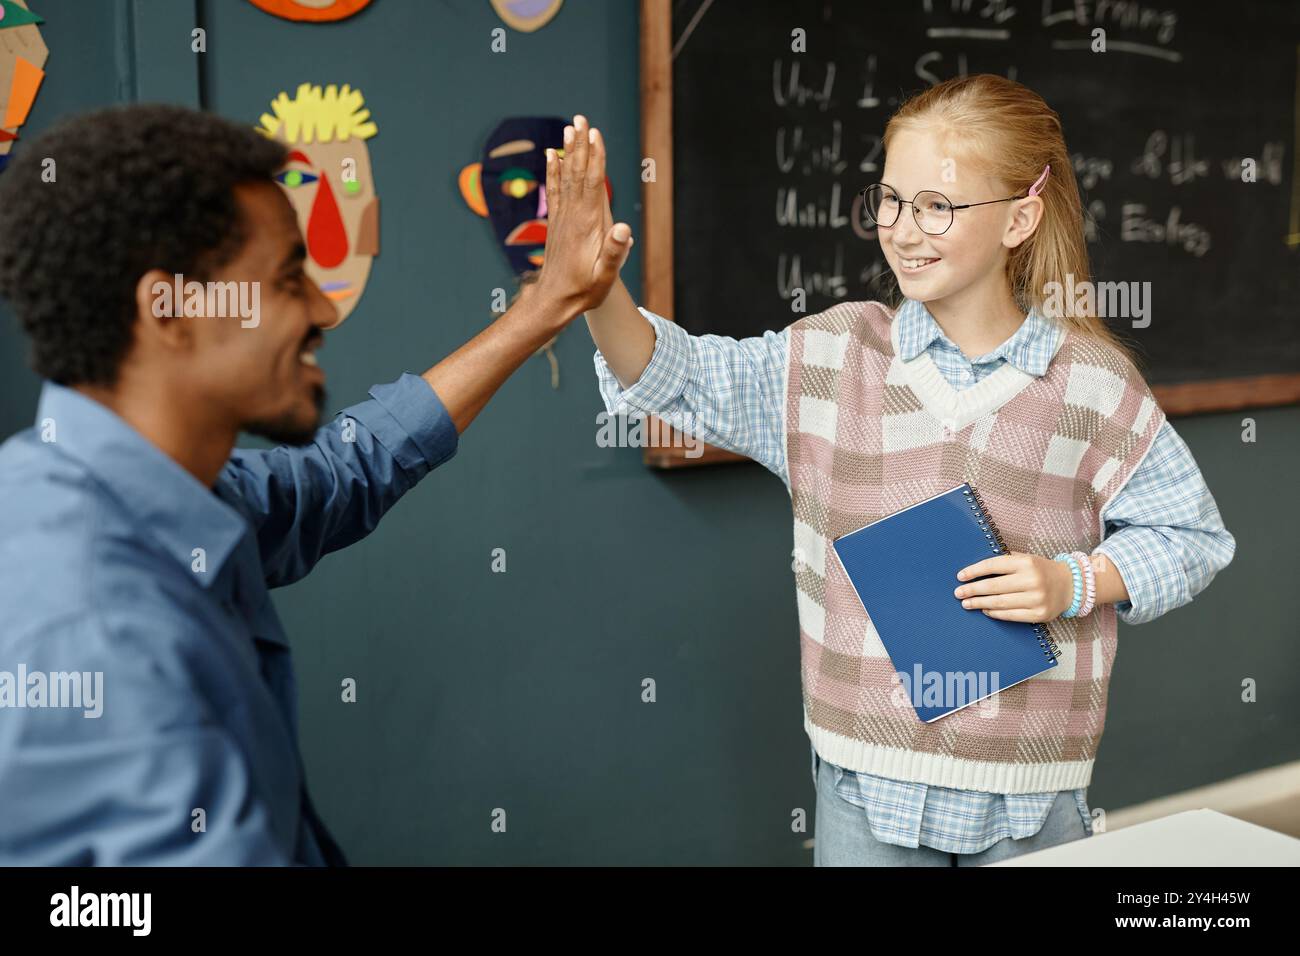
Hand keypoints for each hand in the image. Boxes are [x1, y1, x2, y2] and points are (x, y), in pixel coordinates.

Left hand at [532, 114, 633, 320]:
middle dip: (581, 145)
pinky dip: (554, 170)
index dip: (595, 157)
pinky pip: (555, 189)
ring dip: (569, 151)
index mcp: (588, 224)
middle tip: (581, 118)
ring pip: (566, 177)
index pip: (593, 183)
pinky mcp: (556, 222)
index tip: (595, 133)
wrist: (554, 301)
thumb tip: (624, 229)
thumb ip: (615, 252)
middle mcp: (573, 215)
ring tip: (569, 128)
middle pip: (578, 172)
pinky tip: (552, 155)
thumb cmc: (584, 290)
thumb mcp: (606, 276)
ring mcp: (563, 217)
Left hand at [953, 553, 1074, 622]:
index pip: (993, 565)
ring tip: (967, 603)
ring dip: (980, 603)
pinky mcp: (1039, 614)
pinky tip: (985, 610)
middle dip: (972, 590)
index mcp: (1026, 562)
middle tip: (958, 593)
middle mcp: (1032, 580)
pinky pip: (1011, 615)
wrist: (1070, 585)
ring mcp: (1037, 599)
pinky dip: (995, 613)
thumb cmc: (1042, 570)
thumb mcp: (1026, 559)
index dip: (974, 571)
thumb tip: (975, 571)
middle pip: (993, 586)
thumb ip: (1005, 563)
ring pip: (1000, 602)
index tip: (960, 576)